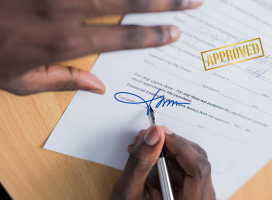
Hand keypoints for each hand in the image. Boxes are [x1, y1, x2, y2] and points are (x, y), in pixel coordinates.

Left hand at [0, 0, 202, 94]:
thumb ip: (66, 81)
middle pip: (128, 3)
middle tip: (192, 0)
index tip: (175, 31)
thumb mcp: (23, 82)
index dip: (152, 35)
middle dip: (165, 2)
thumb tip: (98, 87)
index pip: (123, 38)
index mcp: (66, 42)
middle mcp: (67, 10)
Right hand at [110, 125, 215, 199]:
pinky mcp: (189, 187)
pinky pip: (183, 164)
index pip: (198, 170)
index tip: (161, 134)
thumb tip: (154, 134)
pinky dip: (166, 156)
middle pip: (196, 160)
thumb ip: (141, 162)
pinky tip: (149, 156)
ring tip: (143, 147)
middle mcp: (199, 198)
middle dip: (170, 144)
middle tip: (149, 137)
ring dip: (166, 148)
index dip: (180, 147)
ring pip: (189, 158)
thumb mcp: (129, 191)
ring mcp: (196, 192)